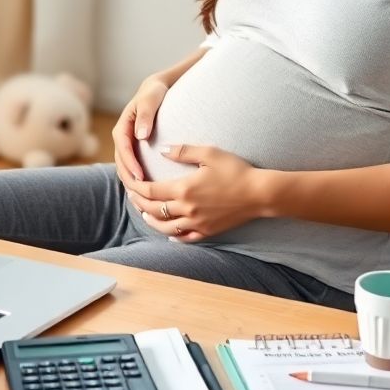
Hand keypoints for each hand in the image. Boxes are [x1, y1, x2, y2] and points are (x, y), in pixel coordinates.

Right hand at [111, 75, 168, 185]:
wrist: (156, 90)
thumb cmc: (154, 93)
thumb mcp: (151, 99)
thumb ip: (146, 114)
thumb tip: (141, 135)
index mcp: (122, 127)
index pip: (123, 149)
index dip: (130, 164)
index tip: (141, 177)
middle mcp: (122, 138)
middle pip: (121, 163)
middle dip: (129, 179)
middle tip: (142, 194)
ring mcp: (127, 145)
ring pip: (125, 168)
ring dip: (131, 183)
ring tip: (143, 198)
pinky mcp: (134, 150)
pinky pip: (132, 168)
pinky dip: (136, 180)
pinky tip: (147, 193)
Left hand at [126, 144, 267, 241]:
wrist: (259, 193)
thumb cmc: (236, 170)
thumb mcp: (209, 153)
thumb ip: (183, 151)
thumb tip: (162, 150)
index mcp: (184, 189)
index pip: (150, 191)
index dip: (136, 188)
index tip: (130, 182)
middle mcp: (187, 209)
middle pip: (154, 210)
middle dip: (139, 203)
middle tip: (132, 196)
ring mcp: (196, 223)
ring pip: (165, 227)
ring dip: (151, 220)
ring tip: (144, 213)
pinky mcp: (207, 231)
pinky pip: (185, 238)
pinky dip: (173, 236)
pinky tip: (169, 233)